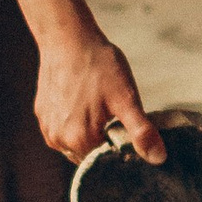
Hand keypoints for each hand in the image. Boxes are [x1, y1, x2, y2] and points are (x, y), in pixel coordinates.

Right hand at [34, 12, 165, 164]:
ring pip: (76, 146)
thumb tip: (159, 159)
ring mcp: (47, 128)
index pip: (106, 163)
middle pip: (90, 157)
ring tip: (100, 109)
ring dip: (90, 136)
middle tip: (117, 118)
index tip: (129, 133)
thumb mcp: (127, 98)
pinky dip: (75, 125)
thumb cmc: (99, 65)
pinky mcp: (42, 116)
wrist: (67, 38)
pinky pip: (62, 132)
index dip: (122, 152)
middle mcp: (58, 140)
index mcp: (80, 140)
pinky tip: (85, 104)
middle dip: (105, 144)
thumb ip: (141, 132)